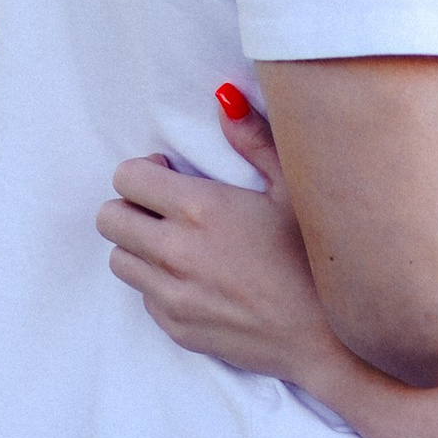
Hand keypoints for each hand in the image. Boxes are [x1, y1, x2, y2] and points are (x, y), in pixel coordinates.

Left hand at [98, 101, 346, 391]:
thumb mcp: (292, 189)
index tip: (169, 174)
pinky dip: (158, 283)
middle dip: (131, 206)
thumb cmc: (315, 258)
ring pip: (118, 259)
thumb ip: (253, 139)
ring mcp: (171, 295)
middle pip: (109, 218)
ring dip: (140, 245)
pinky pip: (143, 296)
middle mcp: (175, 253)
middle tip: (166, 208)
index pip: (126, 178)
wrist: (328, 341)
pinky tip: (197, 278)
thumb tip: (224, 96)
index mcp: (199, 209)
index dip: (144, 170)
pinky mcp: (175, 328)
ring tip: (179, 243)